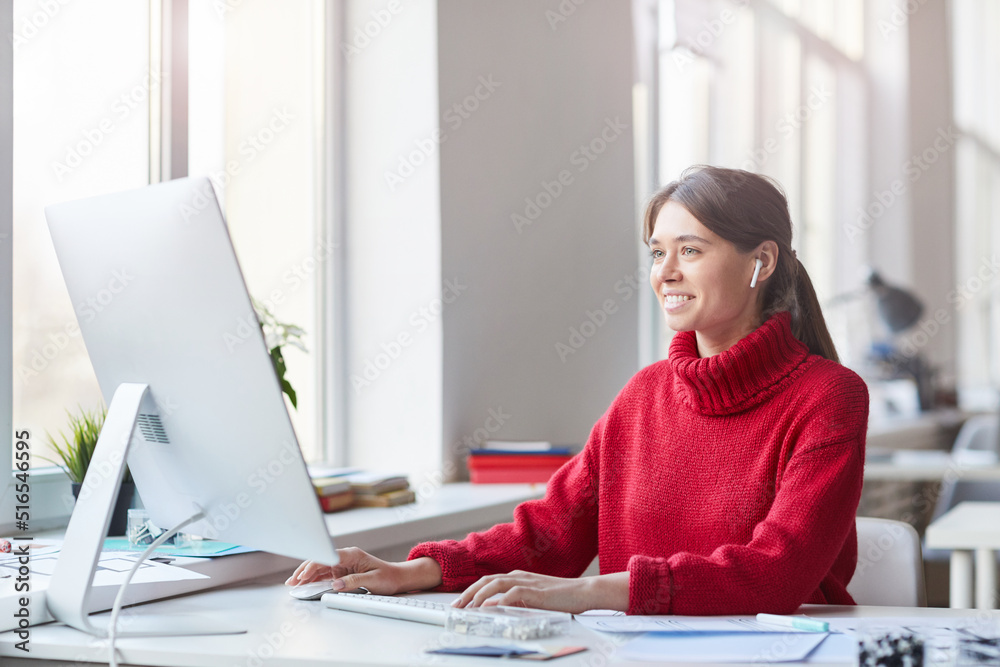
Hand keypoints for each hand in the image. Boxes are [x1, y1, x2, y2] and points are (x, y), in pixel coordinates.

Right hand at [285, 548, 441, 594]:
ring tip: (293, 584)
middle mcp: (345, 557)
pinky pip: (325, 574)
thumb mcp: (372, 580)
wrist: (398, 578)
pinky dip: (314, 579)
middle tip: (292, 582)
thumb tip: (335, 584)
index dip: (313, 565)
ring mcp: (342, 564)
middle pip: (320, 561)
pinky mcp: (342, 571)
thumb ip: (353, 581)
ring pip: (320, 567)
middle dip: (304, 570)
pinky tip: (304, 584)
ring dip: (306, 575)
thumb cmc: (388, 577)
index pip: (327, 557)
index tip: (303, 575)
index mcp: (351, 554)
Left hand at [450, 570, 599, 613]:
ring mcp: (527, 582)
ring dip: (480, 595)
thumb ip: (515, 601)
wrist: (583, 591)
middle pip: (486, 581)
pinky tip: (491, 607)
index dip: (471, 591)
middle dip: (469, 593)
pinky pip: (513, 593)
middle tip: (456, 607)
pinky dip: (500, 599)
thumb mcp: (533, 598)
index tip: (460, 603)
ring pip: (496, 584)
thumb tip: (495, 608)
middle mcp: (518, 576)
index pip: (488, 581)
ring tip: (469, 608)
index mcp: (517, 577)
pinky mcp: (536, 591)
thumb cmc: (561, 596)